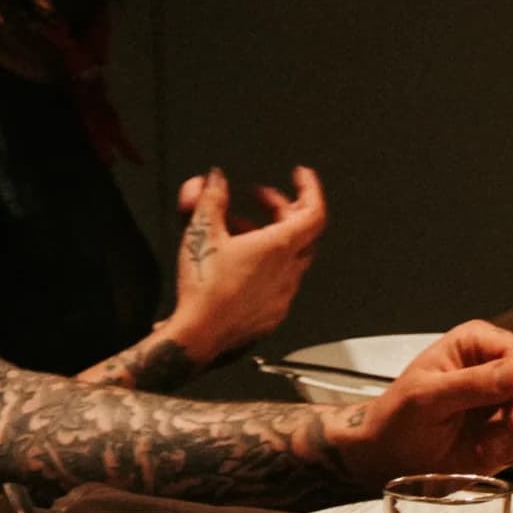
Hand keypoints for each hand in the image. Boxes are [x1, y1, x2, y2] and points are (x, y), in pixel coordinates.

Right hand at [168, 165, 326, 367]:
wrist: (198, 336)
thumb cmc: (204, 289)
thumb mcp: (202, 231)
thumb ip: (211, 198)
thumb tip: (214, 179)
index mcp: (278, 248)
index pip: (314, 212)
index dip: (310, 189)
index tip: (301, 176)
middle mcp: (288, 273)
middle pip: (303, 234)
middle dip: (284, 210)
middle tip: (263, 198)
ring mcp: (283, 296)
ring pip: (290, 258)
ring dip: (270, 237)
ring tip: (239, 228)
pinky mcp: (273, 315)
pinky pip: (279, 282)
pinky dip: (267, 264)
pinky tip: (241, 262)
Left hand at [328, 320, 512, 481]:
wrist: (394, 457)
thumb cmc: (400, 421)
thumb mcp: (426, 399)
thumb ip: (469, 384)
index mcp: (476, 343)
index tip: (512, 420)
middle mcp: (498, 365)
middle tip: (495, 442)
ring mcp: (510, 398)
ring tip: (489, 450)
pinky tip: (506, 455)